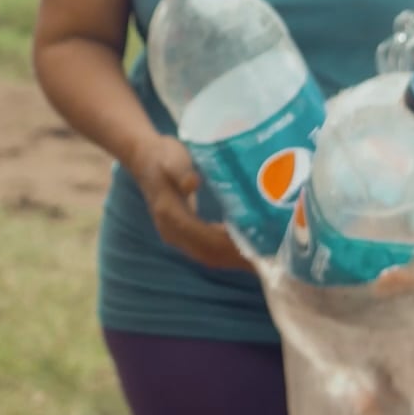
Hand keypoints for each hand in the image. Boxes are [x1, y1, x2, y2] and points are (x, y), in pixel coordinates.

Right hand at [127, 135, 251, 271]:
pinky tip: (245, 246)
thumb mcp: (172, 158)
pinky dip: (226, 252)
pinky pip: (206, 249)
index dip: (230, 245)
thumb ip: (181, 171)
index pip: (204, 239)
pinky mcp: (182, 233)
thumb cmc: (162, 155)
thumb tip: (193, 183)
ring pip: (208, 255)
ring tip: (263, 258)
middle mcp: (172, 231)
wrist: (144, 157)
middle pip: (209, 254)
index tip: (256, 246)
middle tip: (269, 258)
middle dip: (237, 258)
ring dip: (233, 259)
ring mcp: (176, 235)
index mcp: (170, 214)